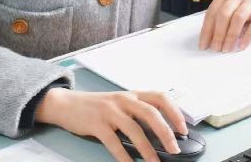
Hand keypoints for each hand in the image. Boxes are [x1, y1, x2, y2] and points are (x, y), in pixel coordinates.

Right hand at [35, 88, 187, 161]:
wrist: (67, 104)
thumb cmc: (97, 106)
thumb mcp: (120, 103)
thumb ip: (138, 112)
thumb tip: (160, 133)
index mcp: (132, 94)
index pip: (160, 97)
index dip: (174, 112)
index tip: (183, 128)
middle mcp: (124, 99)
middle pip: (151, 113)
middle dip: (166, 132)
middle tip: (175, 149)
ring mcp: (110, 111)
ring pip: (134, 129)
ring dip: (147, 148)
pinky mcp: (97, 124)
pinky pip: (114, 142)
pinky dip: (124, 156)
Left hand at [198, 0, 250, 52]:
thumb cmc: (249, 3)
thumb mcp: (234, 3)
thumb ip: (223, 15)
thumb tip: (210, 38)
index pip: (212, 11)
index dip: (207, 29)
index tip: (204, 45)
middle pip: (224, 15)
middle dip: (218, 34)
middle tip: (215, 49)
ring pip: (238, 18)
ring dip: (230, 36)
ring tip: (227, 49)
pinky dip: (247, 36)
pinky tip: (241, 46)